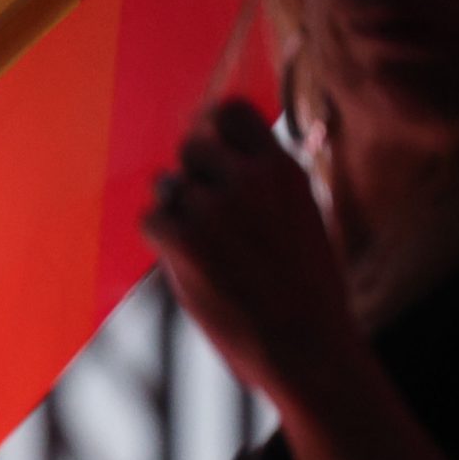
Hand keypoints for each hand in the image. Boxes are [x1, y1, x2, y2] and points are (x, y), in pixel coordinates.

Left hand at [144, 100, 369, 421]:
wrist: (307, 345)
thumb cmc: (306, 292)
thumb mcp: (302, 219)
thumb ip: (264, 188)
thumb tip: (221, 165)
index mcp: (283, 169)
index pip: (230, 114)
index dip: (210, 130)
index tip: (209, 154)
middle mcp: (249, 179)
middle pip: (190, 147)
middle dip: (191, 177)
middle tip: (204, 217)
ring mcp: (215, 208)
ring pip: (168, 186)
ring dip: (176, 213)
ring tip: (207, 251)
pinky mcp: (185, 241)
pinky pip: (150, 220)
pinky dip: (161, 240)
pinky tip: (188, 265)